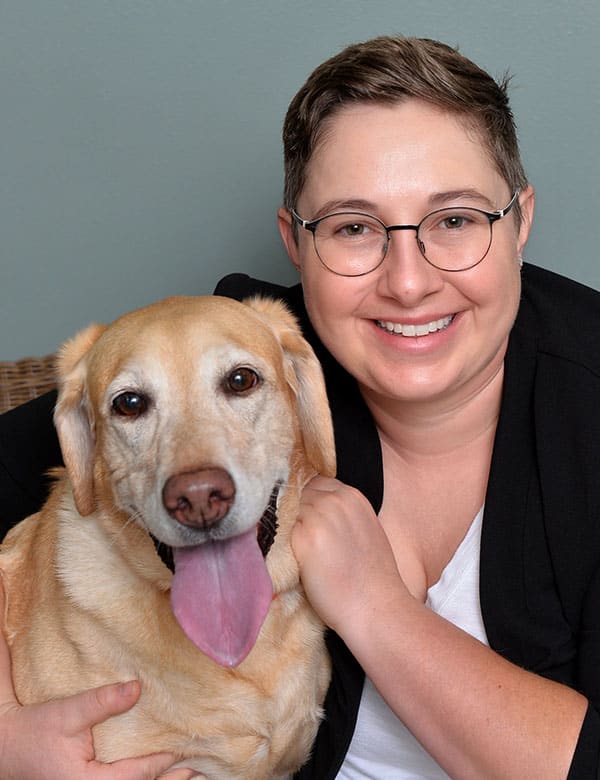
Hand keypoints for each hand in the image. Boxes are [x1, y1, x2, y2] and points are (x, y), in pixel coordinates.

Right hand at [0, 581, 194, 779]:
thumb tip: (137, 688)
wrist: (7, 746)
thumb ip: (102, 702)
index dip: (161, 764)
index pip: (135, 776)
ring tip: (190, 774)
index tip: (185, 751)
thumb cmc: (36, 731)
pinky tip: (158, 773)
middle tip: (199, 771)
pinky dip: (142, 778)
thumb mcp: (68, 713)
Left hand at [291, 475, 406, 637]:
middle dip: (300, 512)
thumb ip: (343, 513)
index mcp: (352, 496)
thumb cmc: (373, 575)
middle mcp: (334, 501)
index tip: (311, 519)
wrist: (374, 606)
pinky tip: (299, 561)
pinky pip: (283, 532)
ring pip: (290, 511)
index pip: (318, 484)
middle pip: (301, 494)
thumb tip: (317, 509)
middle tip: (306, 538)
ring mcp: (316, 517)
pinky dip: (286, 543)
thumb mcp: (365, 528)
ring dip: (291, 527)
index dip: (312, 501)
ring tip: (305, 552)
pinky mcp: (301, 538)